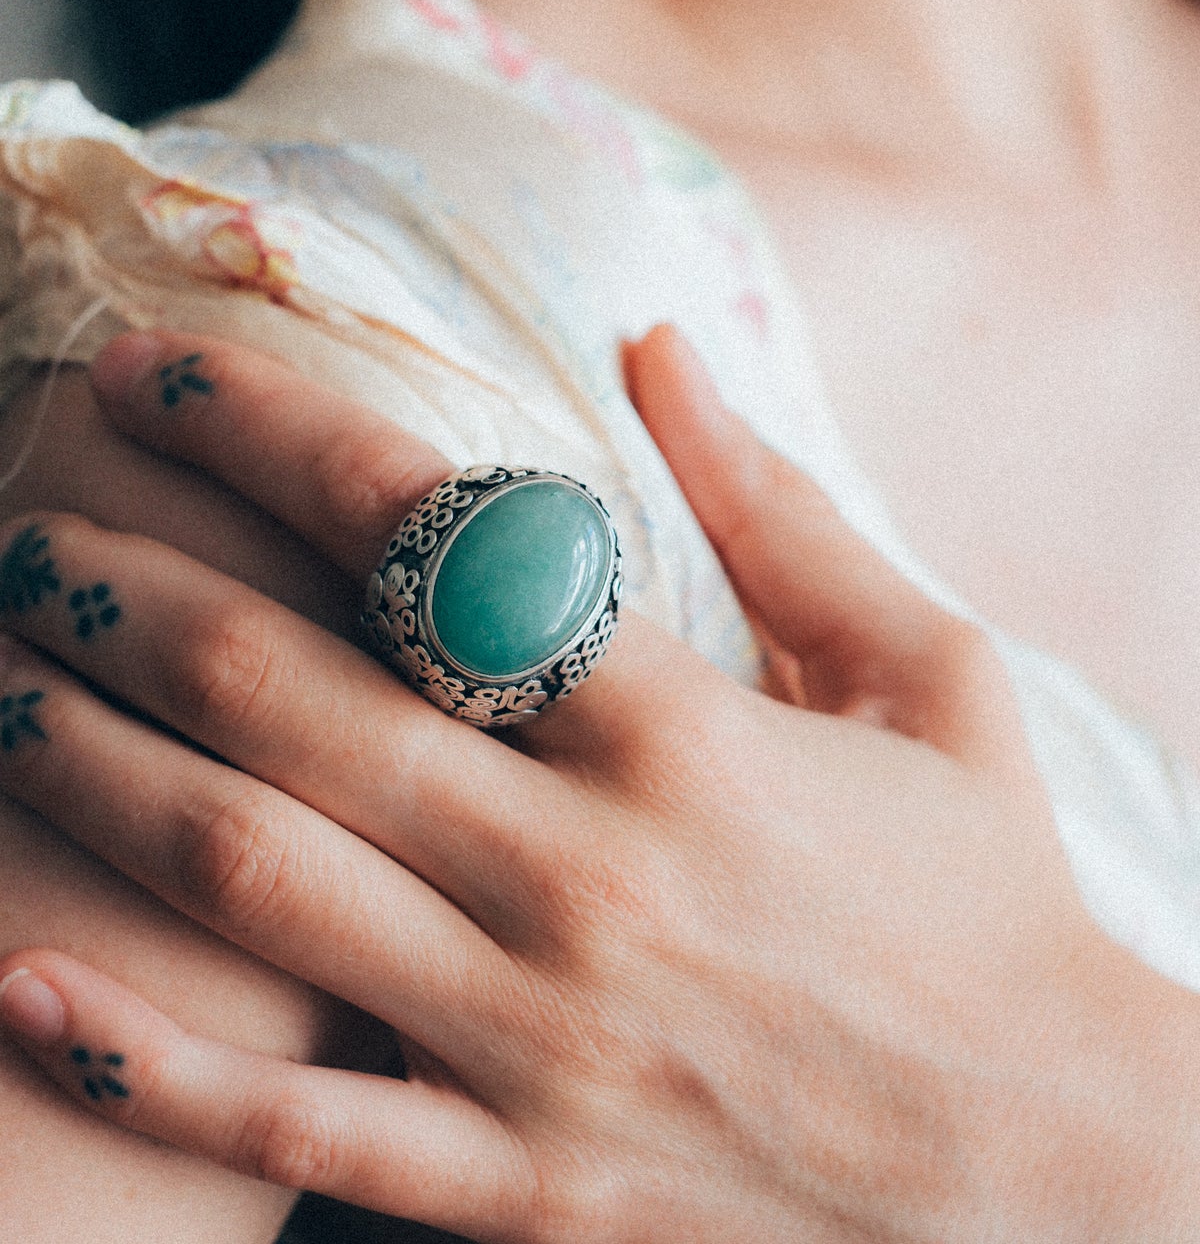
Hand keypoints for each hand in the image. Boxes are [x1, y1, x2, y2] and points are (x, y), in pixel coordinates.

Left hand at [0, 328, 1191, 1242]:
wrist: (1068, 1181)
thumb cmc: (994, 904)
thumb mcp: (929, 678)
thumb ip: (778, 506)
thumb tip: (656, 342)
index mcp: (687, 735)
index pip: (429, 541)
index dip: (272, 435)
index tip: (162, 369)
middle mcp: (589, 876)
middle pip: (294, 700)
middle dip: (130, 592)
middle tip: (30, 521)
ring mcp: (541, 1047)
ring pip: (257, 884)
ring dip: (92, 772)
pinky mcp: (523, 1192)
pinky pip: (296, 1128)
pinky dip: (146, 1055)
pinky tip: (20, 982)